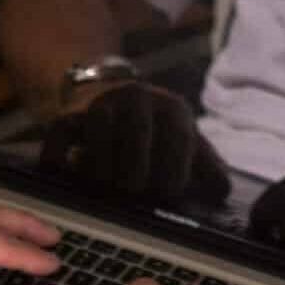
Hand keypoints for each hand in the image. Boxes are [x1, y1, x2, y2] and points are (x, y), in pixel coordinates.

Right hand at [40, 80, 231, 204]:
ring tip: (106, 188)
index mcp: (172, 108)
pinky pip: (62, 139)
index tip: (167, 194)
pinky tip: (70, 175)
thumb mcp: (182, 137)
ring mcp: (101, 103)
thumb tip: (222, 194)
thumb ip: (206, 165)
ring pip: (100, 140)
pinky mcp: (68, 113)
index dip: (174, 172)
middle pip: (138, 140)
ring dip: (102, 172)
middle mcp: (138, 98)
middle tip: (133, 194)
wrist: (104, 89)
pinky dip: (62, 161)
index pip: (179, 140)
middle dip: (136, 176)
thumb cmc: (152, 127)